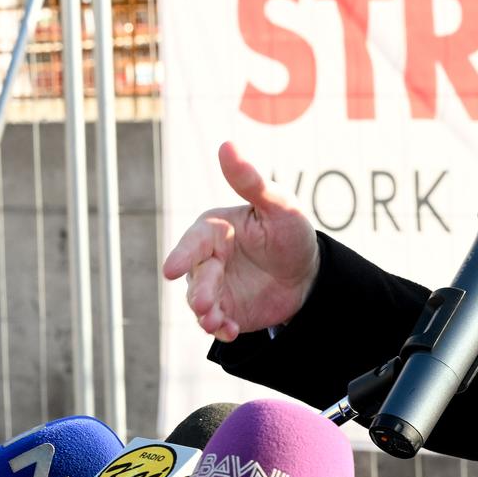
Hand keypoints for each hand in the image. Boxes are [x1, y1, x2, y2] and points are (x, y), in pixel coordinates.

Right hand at [161, 141, 319, 341]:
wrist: (307, 273)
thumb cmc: (290, 231)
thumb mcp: (277, 205)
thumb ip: (251, 181)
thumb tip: (226, 145)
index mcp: (214, 230)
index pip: (193, 242)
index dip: (181, 255)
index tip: (169, 270)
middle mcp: (209, 259)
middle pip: (195, 276)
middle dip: (199, 291)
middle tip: (206, 305)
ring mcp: (215, 287)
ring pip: (200, 302)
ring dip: (205, 315)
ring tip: (217, 324)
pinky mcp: (226, 310)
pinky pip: (216, 322)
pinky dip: (221, 329)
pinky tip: (232, 332)